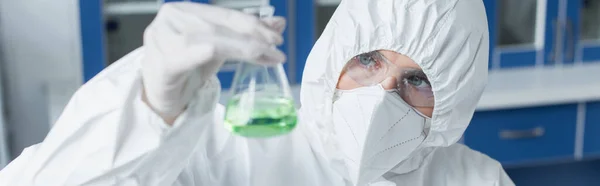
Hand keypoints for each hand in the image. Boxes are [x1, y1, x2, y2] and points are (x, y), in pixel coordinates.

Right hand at [141, 2, 285, 123]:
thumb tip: (278, 24)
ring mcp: (163, 38)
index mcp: (184, 10)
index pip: (225, 14)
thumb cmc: (186, 68)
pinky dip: (209, 52)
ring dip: (243, 48)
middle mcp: (172, 18)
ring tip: (266, 56)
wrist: (158, 94)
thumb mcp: (219, 49)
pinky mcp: (163, 61)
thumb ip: (244, 36)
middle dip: (253, 36)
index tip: (276, 34)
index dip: (253, 24)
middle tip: (276, 47)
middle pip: (220, 26)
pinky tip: (224, 53)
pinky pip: (190, 54)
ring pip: (212, 40)